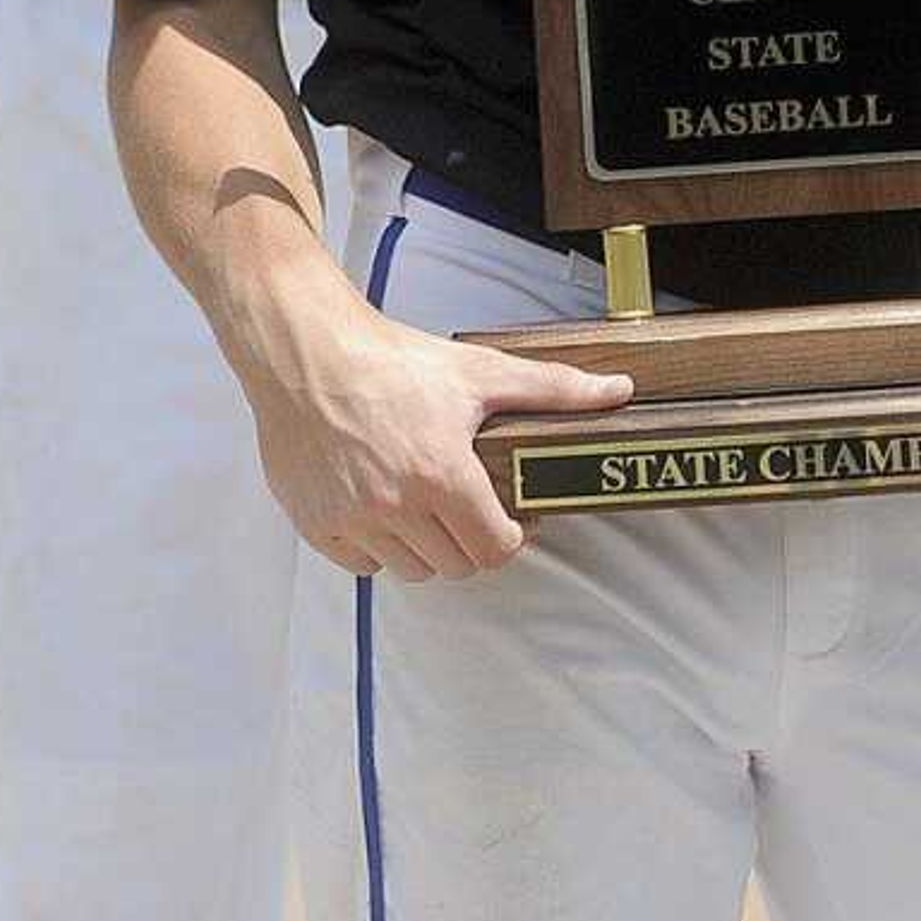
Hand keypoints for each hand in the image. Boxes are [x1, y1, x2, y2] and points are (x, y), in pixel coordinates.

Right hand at [246, 293, 629, 581]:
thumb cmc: (386, 360)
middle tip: (464, 502)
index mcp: (441, 477)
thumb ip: (552, 389)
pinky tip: (380, 504)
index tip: (508, 519)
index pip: (495, 551)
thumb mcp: (478, 371)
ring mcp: (354, 520)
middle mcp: (396, 507)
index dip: (511, 536)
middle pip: (455, 565)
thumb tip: (614, 391)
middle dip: (469, 539)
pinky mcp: (318, 524)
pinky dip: (376, 544)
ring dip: (423, 545)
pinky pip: (362, 563)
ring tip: (422, 498)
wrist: (306, 351)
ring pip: (409, 569)